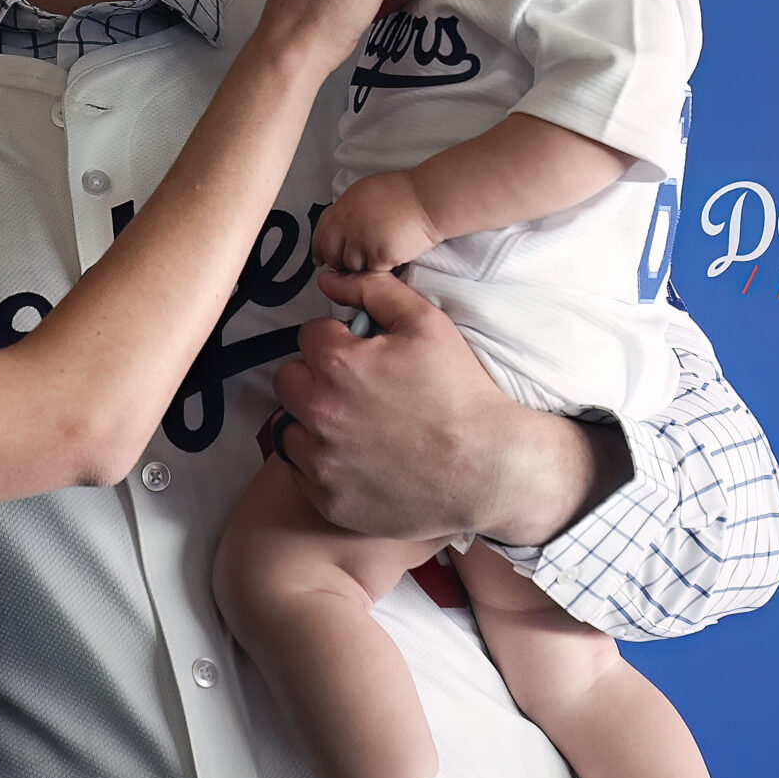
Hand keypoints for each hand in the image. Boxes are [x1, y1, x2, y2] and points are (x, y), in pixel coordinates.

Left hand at [268, 270, 626, 546]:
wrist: (489, 469)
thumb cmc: (461, 393)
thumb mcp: (427, 324)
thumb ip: (373, 290)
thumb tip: (329, 279)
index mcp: (337, 363)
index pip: (309, 335)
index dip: (338, 340)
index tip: (363, 356)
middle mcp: (319, 411)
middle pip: (289, 379)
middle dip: (316, 377)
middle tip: (355, 389)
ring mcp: (320, 460)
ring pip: (289, 426)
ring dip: (311, 421)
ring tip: (353, 425)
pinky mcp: (327, 498)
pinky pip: (301, 471)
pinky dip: (319, 462)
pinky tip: (356, 457)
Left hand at [314, 170, 439, 272]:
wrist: (428, 200)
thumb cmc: (403, 193)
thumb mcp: (363, 192)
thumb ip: (346, 211)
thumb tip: (336, 226)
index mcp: (342, 209)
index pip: (321, 236)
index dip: (320, 249)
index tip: (320, 258)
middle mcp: (348, 227)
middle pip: (333, 255)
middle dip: (340, 260)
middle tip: (357, 257)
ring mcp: (362, 244)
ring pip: (353, 267)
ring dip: (362, 265)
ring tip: (379, 251)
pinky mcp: (379, 258)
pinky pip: (372, 272)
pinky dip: (380, 268)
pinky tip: (390, 256)